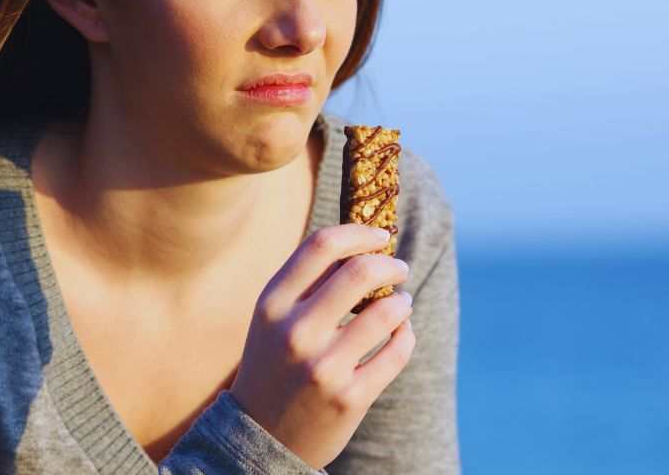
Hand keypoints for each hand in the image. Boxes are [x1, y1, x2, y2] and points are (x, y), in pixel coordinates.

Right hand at [228, 223, 414, 469]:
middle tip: (399, 268)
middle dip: (390, 264)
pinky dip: (407, 334)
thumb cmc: (274, 362)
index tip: (381, 236)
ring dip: (402, 301)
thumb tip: (362, 244)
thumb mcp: (273, 318)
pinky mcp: (349, 398)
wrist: (262, 435)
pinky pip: (398, 352)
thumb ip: (306, 281)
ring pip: (386, 312)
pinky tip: (402, 332)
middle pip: (360, 272)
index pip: (321, 246)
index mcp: (272, 304)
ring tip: (401, 303)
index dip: (359, 233)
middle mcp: (295, 333)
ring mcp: (323, 368)